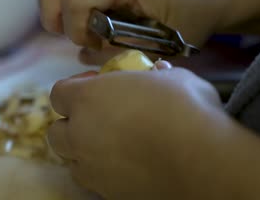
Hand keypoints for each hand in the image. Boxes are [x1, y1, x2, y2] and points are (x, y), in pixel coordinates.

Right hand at [38, 0, 228, 50]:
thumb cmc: (187, 18)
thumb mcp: (156, 44)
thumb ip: (117, 51)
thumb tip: (83, 55)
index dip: (75, 30)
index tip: (92, 45)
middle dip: (53, 13)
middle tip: (75, 33)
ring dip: (54, 2)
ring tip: (75, 23)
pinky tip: (84, 15)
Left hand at [48, 67, 226, 198]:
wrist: (203, 160)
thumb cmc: (184, 108)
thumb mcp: (172, 78)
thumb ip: (156, 75)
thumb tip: (158, 72)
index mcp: (87, 99)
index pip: (58, 93)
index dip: (75, 88)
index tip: (96, 86)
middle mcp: (80, 135)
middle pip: (56, 131)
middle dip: (71, 124)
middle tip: (98, 119)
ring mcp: (92, 167)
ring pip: (72, 160)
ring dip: (84, 151)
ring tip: (111, 146)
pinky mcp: (108, 192)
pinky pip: (95, 180)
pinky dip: (103, 172)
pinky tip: (129, 165)